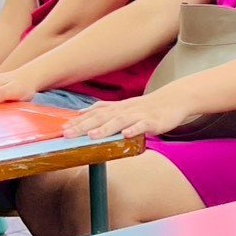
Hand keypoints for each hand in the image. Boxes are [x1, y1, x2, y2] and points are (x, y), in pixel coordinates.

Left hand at [62, 91, 195, 140]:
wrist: (173, 100)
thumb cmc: (146, 106)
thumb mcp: (123, 106)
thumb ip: (104, 109)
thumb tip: (82, 112)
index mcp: (116, 108)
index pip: (94, 114)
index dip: (78, 121)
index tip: (62, 128)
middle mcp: (125, 110)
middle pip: (102, 118)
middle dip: (84, 126)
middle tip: (68, 134)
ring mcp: (139, 115)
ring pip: (120, 121)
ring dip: (105, 128)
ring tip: (92, 136)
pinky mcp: (153, 121)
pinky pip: (143, 125)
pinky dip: (134, 129)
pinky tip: (126, 135)